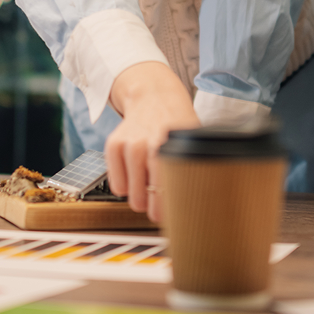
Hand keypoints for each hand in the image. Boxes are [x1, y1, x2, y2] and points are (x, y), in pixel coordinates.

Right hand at [105, 61, 198, 222]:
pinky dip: (126, 186)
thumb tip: (200, 206)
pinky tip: (137, 174)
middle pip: (148, 199)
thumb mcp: (192, 141)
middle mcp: (147, 145)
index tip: (177, 217)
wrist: (153, 96)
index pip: (170, 191)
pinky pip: (117, 187)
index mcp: (170, 146)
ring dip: (141, 197)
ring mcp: (128, 145)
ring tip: (151, 185)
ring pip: (132, 196)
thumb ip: (194, 168)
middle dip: (156, 207)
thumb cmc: (176, 123)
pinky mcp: (112, 145)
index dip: (174, 210)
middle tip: (163, 202)